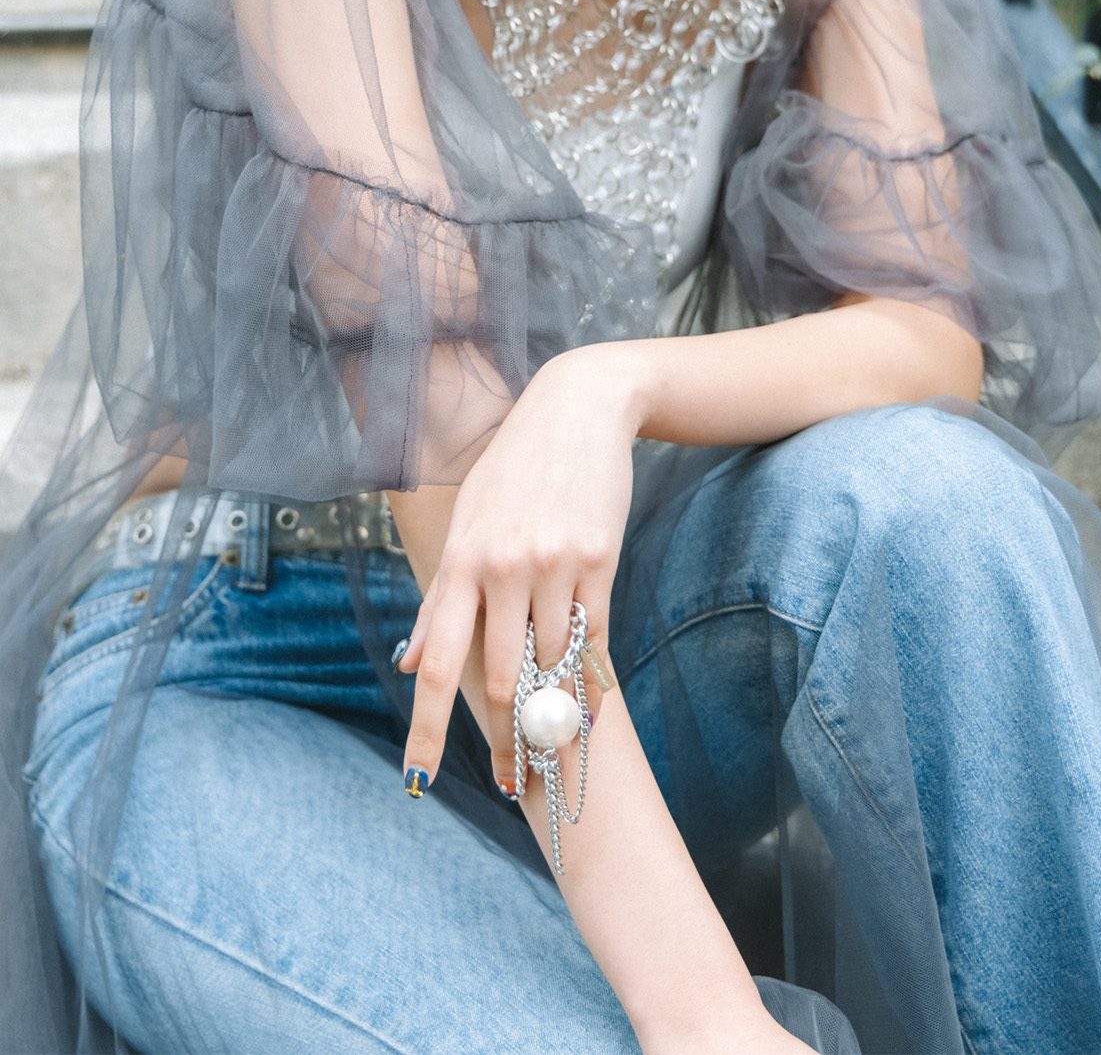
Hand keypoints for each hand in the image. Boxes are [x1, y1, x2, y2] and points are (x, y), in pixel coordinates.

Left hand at [397, 341, 650, 791]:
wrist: (577, 409)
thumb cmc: (513, 471)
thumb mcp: (466, 523)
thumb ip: (439, 599)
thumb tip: (409, 663)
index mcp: (460, 560)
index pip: (438, 663)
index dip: (427, 728)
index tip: (418, 782)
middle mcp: (502, 566)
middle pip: (499, 679)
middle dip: (506, 737)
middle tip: (515, 780)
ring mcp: (553, 563)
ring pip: (550, 662)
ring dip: (552, 709)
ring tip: (557, 745)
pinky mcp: (599, 558)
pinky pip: (595, 637)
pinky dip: (593, 678)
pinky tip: (591, 706)